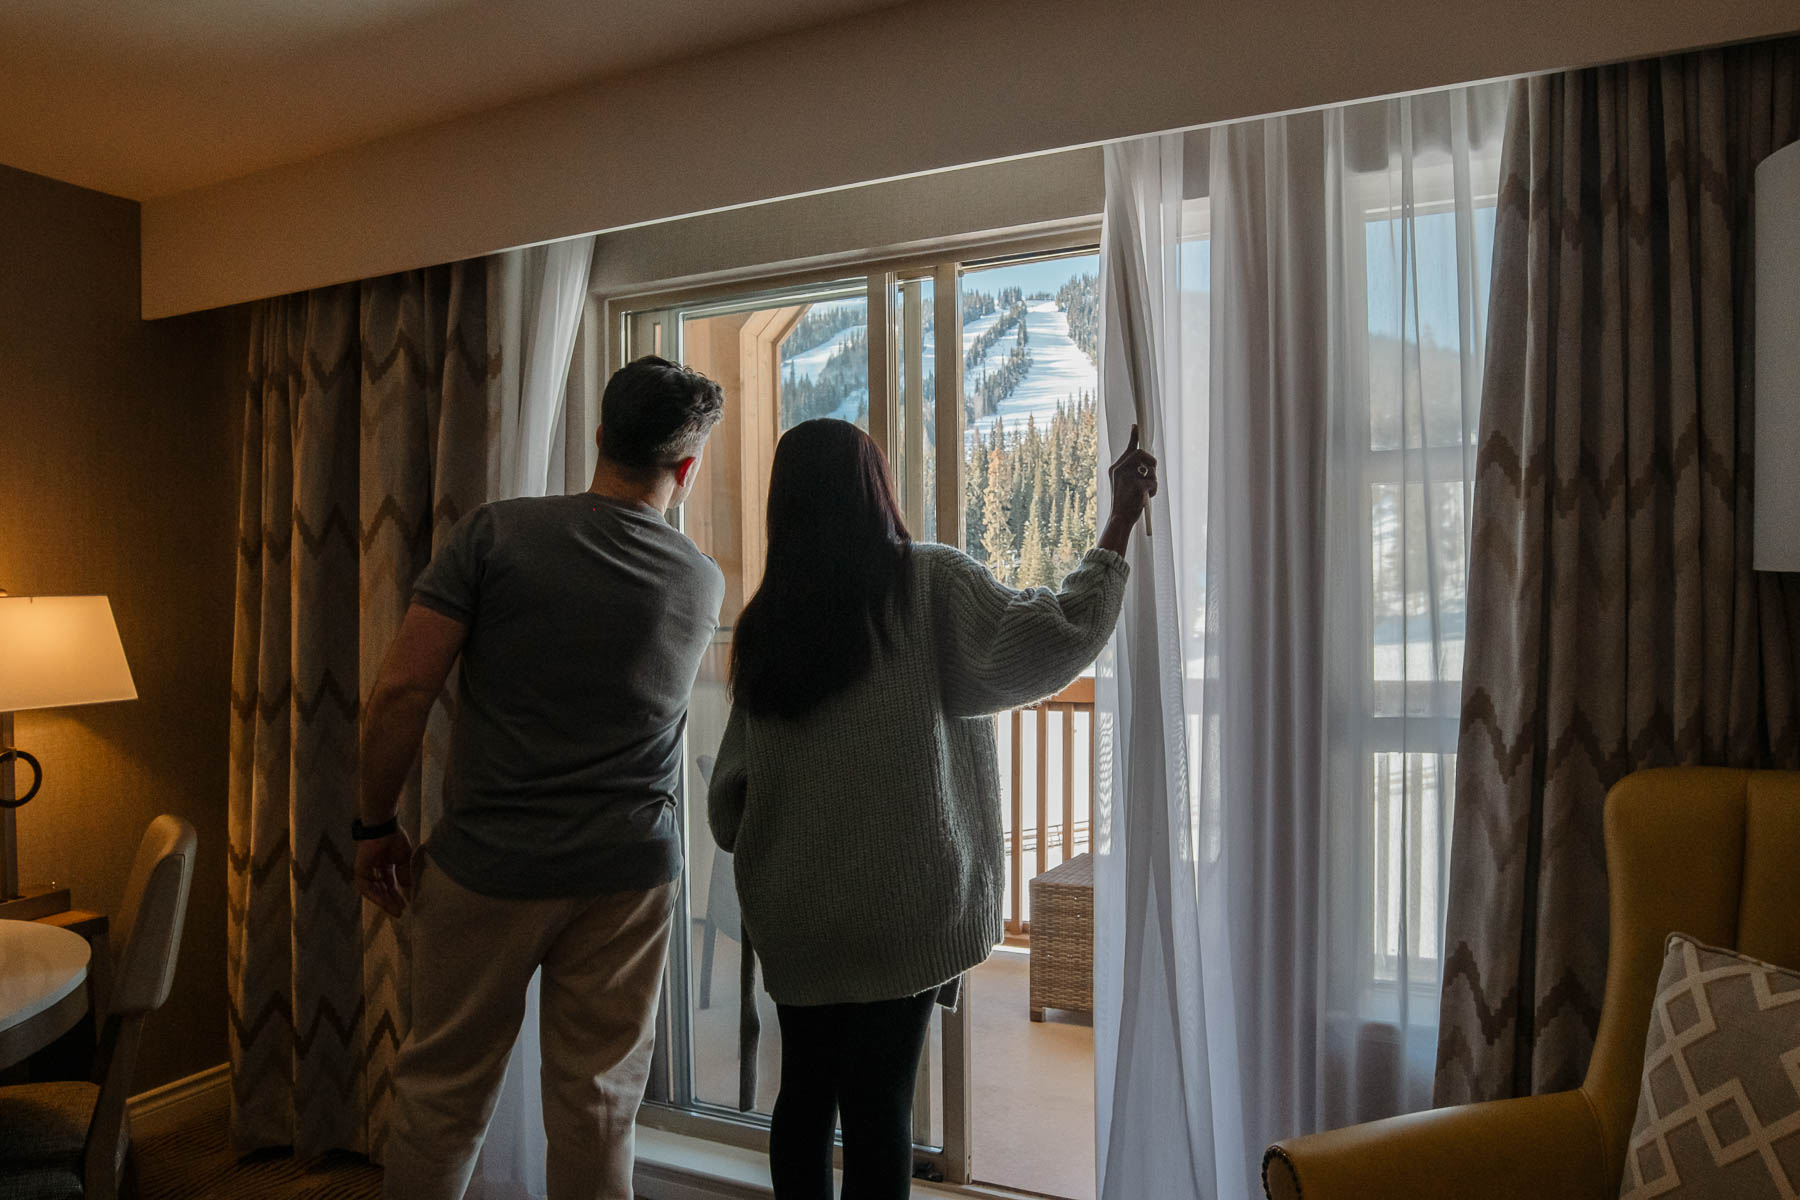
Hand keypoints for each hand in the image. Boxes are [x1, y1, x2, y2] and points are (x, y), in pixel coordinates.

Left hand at [355, 828, 414, 917]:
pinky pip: (366, 886)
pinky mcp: (360, 869)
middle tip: (399, 912)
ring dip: (384, 900)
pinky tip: (385, 901)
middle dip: (391, 900)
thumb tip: (406, 887)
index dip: (396, 894)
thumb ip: (404, 873)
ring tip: (394, 909)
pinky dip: (375, 894)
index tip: (405, 905)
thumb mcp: (404, 859)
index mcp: (383, 864)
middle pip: (381, 889)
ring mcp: (366, 869)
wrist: (384, 827)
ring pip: (374, 890)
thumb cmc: (394, 838)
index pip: (389, 884)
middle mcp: (374, 869)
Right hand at [1100, 424, 1157, 552]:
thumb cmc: (1125, 503)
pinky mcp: (1137, 485)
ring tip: (1148, 491)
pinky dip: (1153, 491)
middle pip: (1141, 453)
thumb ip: (1133, 471)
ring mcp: (1127, 477)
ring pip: (1150, 468)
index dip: (1134, 436)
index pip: (1128, 448)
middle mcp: (1119, 469)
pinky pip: (1153, 482)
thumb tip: (1148, 461)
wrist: (1119, 519)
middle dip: (1151, 461)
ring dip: (1153, 479)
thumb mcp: (1125, 483)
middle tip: (1151, 472)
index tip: (1136, 426)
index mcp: (1115, 468)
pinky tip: (1146, 498)